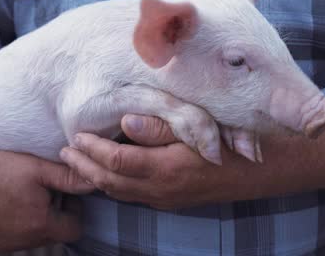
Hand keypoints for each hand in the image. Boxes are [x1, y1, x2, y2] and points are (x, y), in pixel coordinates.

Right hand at [0, 105, 95, 251]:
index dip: (74, 209)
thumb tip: (96, 181)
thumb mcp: (39, 168)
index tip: (63, 190)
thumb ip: (69, 178)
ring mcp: (6, 244)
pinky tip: (11, 203)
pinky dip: (20, 224)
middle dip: (57, 213)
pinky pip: (17, 238)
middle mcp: (24, 241)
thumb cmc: (0, 166)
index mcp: (40, 224)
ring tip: (26, 194)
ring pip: (37, 236)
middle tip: (45, 189)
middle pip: (56, 233)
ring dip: (38, 219)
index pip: (75, 228)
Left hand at [59, 115, 253, 209]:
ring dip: (96, 178)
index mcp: (166, 169)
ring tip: (77, 163)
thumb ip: (160, 127)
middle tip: (64, 153)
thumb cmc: (230, 142)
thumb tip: (125, 122)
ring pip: (121, 193)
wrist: (260, 172)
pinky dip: (115, 185)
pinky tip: (108, 174)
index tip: (76, 137)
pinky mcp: (173, 201)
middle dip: (85, 168)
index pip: (116, 162)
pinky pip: (134, 196)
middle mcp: (162, 190)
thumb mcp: (198, 128)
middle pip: (111, 183)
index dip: (93, 150)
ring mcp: (167, 198)